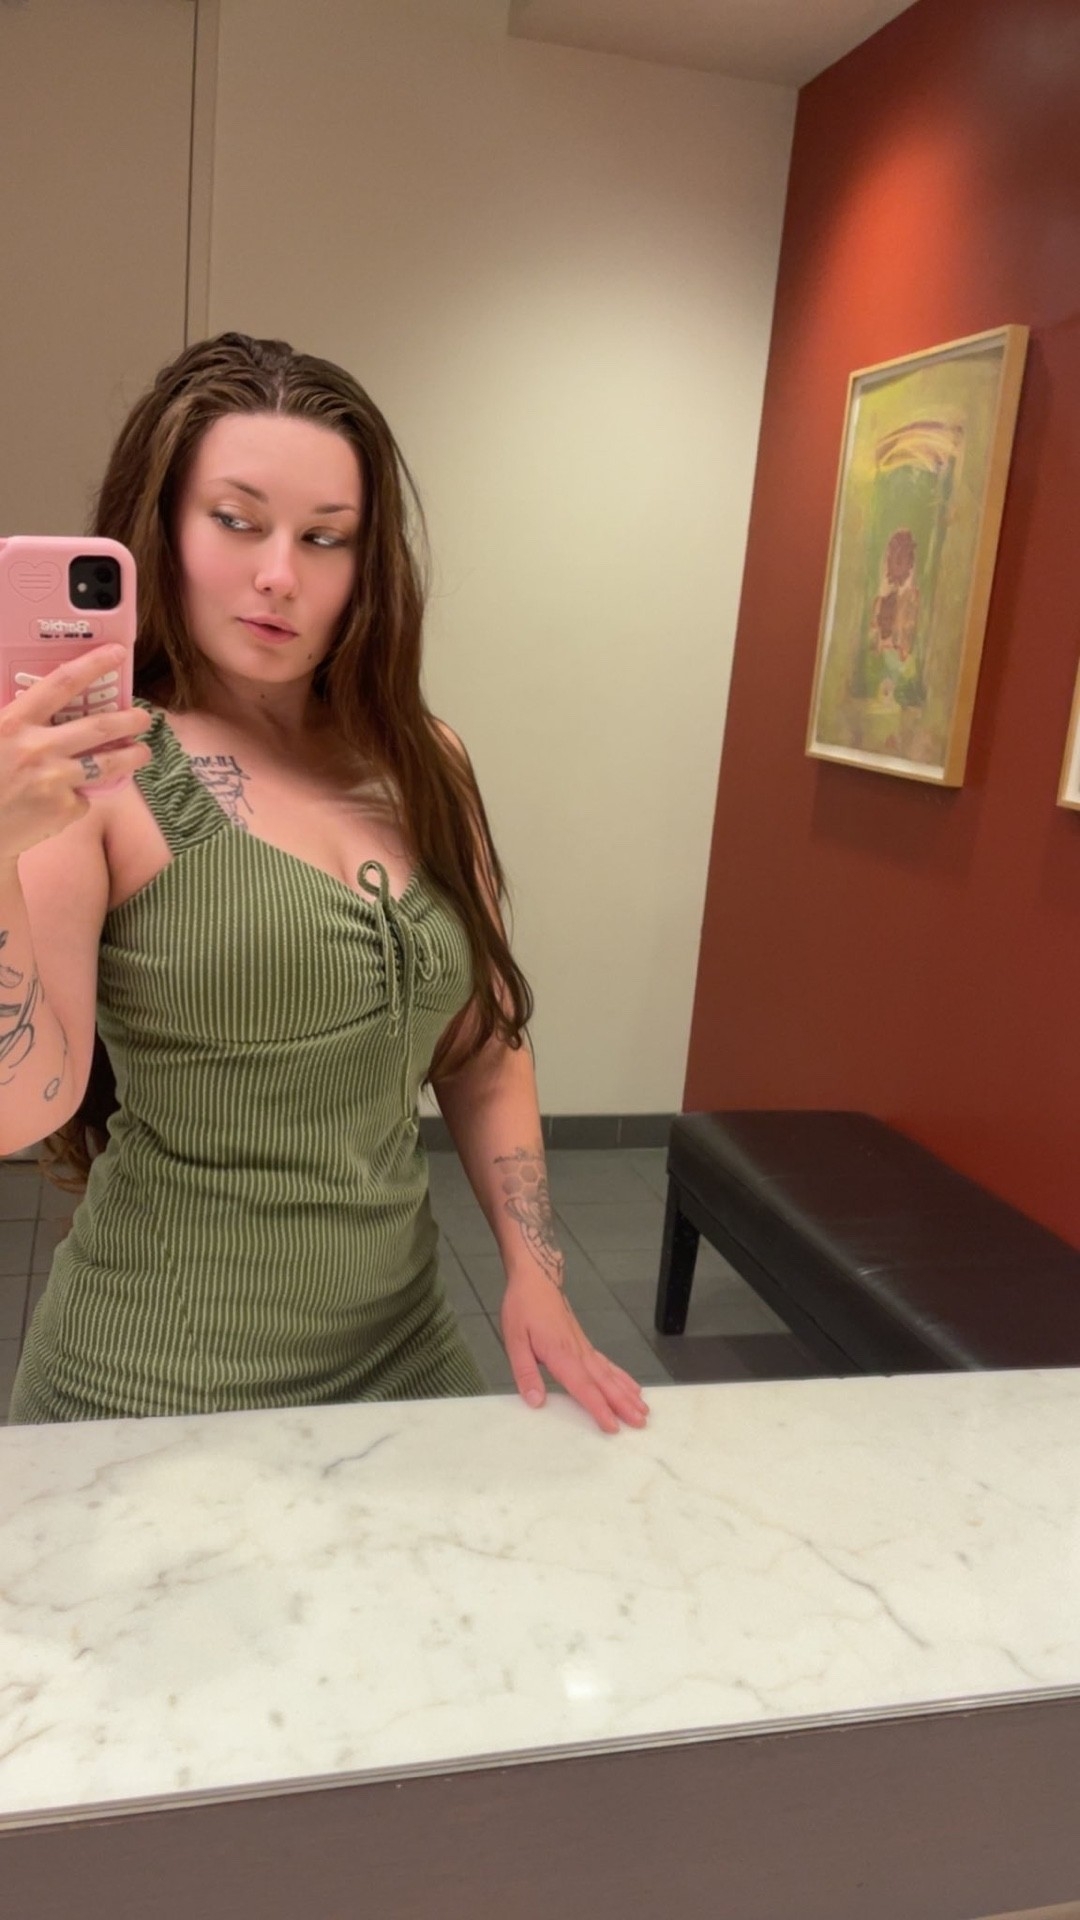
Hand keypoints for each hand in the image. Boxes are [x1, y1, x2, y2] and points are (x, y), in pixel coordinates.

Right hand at [0, 646, 151, 861]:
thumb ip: (18, 720)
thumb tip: (45, 705)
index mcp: (14, 723)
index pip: (61, 684)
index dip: (93, 665)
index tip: (117, 654)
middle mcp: (38, 749)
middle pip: (99, 727)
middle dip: (129, 720)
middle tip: (144, 717)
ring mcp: (54, 780)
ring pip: (108, 764)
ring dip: (132, 756)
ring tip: (142, 752)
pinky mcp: (63, 809)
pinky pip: (83, 798)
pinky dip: (79, 797)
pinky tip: (65, 801)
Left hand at [500, 1270, 649, 1434]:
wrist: (536, 1278)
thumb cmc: (523, 1307)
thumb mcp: (514, 1339)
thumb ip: (525, 1371)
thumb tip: (535, 1401)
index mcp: (560, 1353)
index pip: (582, 1386)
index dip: (598, 1408)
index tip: (612, 1426)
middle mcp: (578, 1352)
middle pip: (604, 1382)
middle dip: (623, 1404)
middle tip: (641, 1423)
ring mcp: (584, 1347)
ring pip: (610, 1374)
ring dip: (627, 1393)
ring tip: (644, 1410)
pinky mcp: (584, 1344)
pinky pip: (607, 1364)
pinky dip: (622, 1377)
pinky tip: (632, 1387)